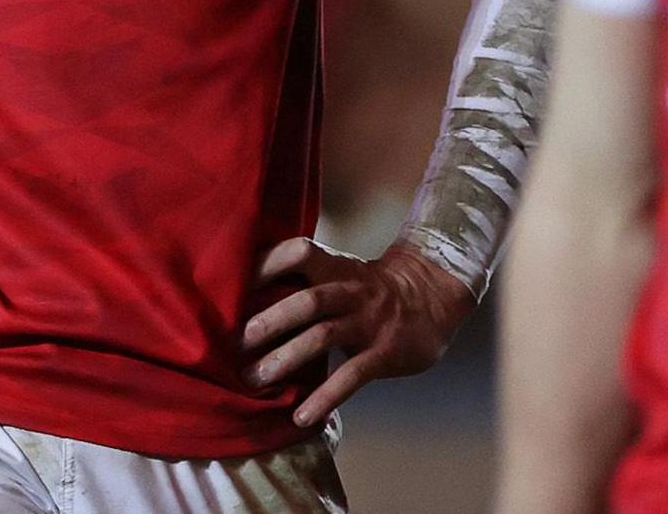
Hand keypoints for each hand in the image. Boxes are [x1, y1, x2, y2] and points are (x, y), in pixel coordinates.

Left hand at [242, 238, 477, 426]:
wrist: (433, 295)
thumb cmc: (372, 290)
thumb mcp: (342, 273)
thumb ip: (306, 282)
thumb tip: (248, 302)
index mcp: (337, 267)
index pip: (300, 252)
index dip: (267, 264)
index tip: (234, 286)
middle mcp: (351, 290)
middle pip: (308, 299)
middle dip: (270, 321)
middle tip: (236, 344)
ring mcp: (369, 321)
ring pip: (324, 335)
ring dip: (286, 357)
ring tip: (255, 379)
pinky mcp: (384, 352)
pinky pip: (353, 375)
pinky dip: (325, 397)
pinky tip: (302, 416)